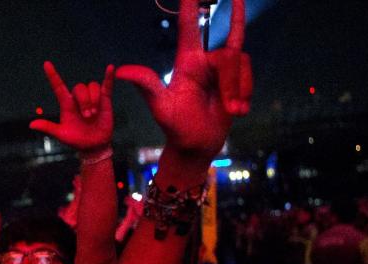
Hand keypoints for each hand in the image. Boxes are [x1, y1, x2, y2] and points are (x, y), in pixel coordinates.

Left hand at [30, 62, 114, 151]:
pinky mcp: (105, 100)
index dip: (53, 75)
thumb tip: (31, 125)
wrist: (93, 146)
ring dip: (93, 99)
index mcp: (66, 104)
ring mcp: (92, 98)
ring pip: (92, 87)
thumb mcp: (62, 134)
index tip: (46, 64)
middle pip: (79, 88)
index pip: (58, 87)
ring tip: (94, 114)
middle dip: (84, 101)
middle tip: (87, 116)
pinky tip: (110, 68)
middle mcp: (78, 99)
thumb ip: (49, 128)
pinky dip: (109, 77)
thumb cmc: (76, 140)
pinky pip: (106, 85)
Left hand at [116, 0, 249, 165]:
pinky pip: (248, 73)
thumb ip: (147, 85)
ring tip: (233, 112)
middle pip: (228, 55)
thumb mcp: (161, 106)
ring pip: (241, 64)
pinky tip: (239, 111)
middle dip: (232, 84)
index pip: (189, 25)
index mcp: (186, 62)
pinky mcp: (236, 79)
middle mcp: (204, 61)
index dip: (191, 3)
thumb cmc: (176, 127)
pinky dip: (246, 92)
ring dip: (239, 91)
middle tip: (231, 110)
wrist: (196, 145)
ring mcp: (221, 70)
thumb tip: (119, 71)